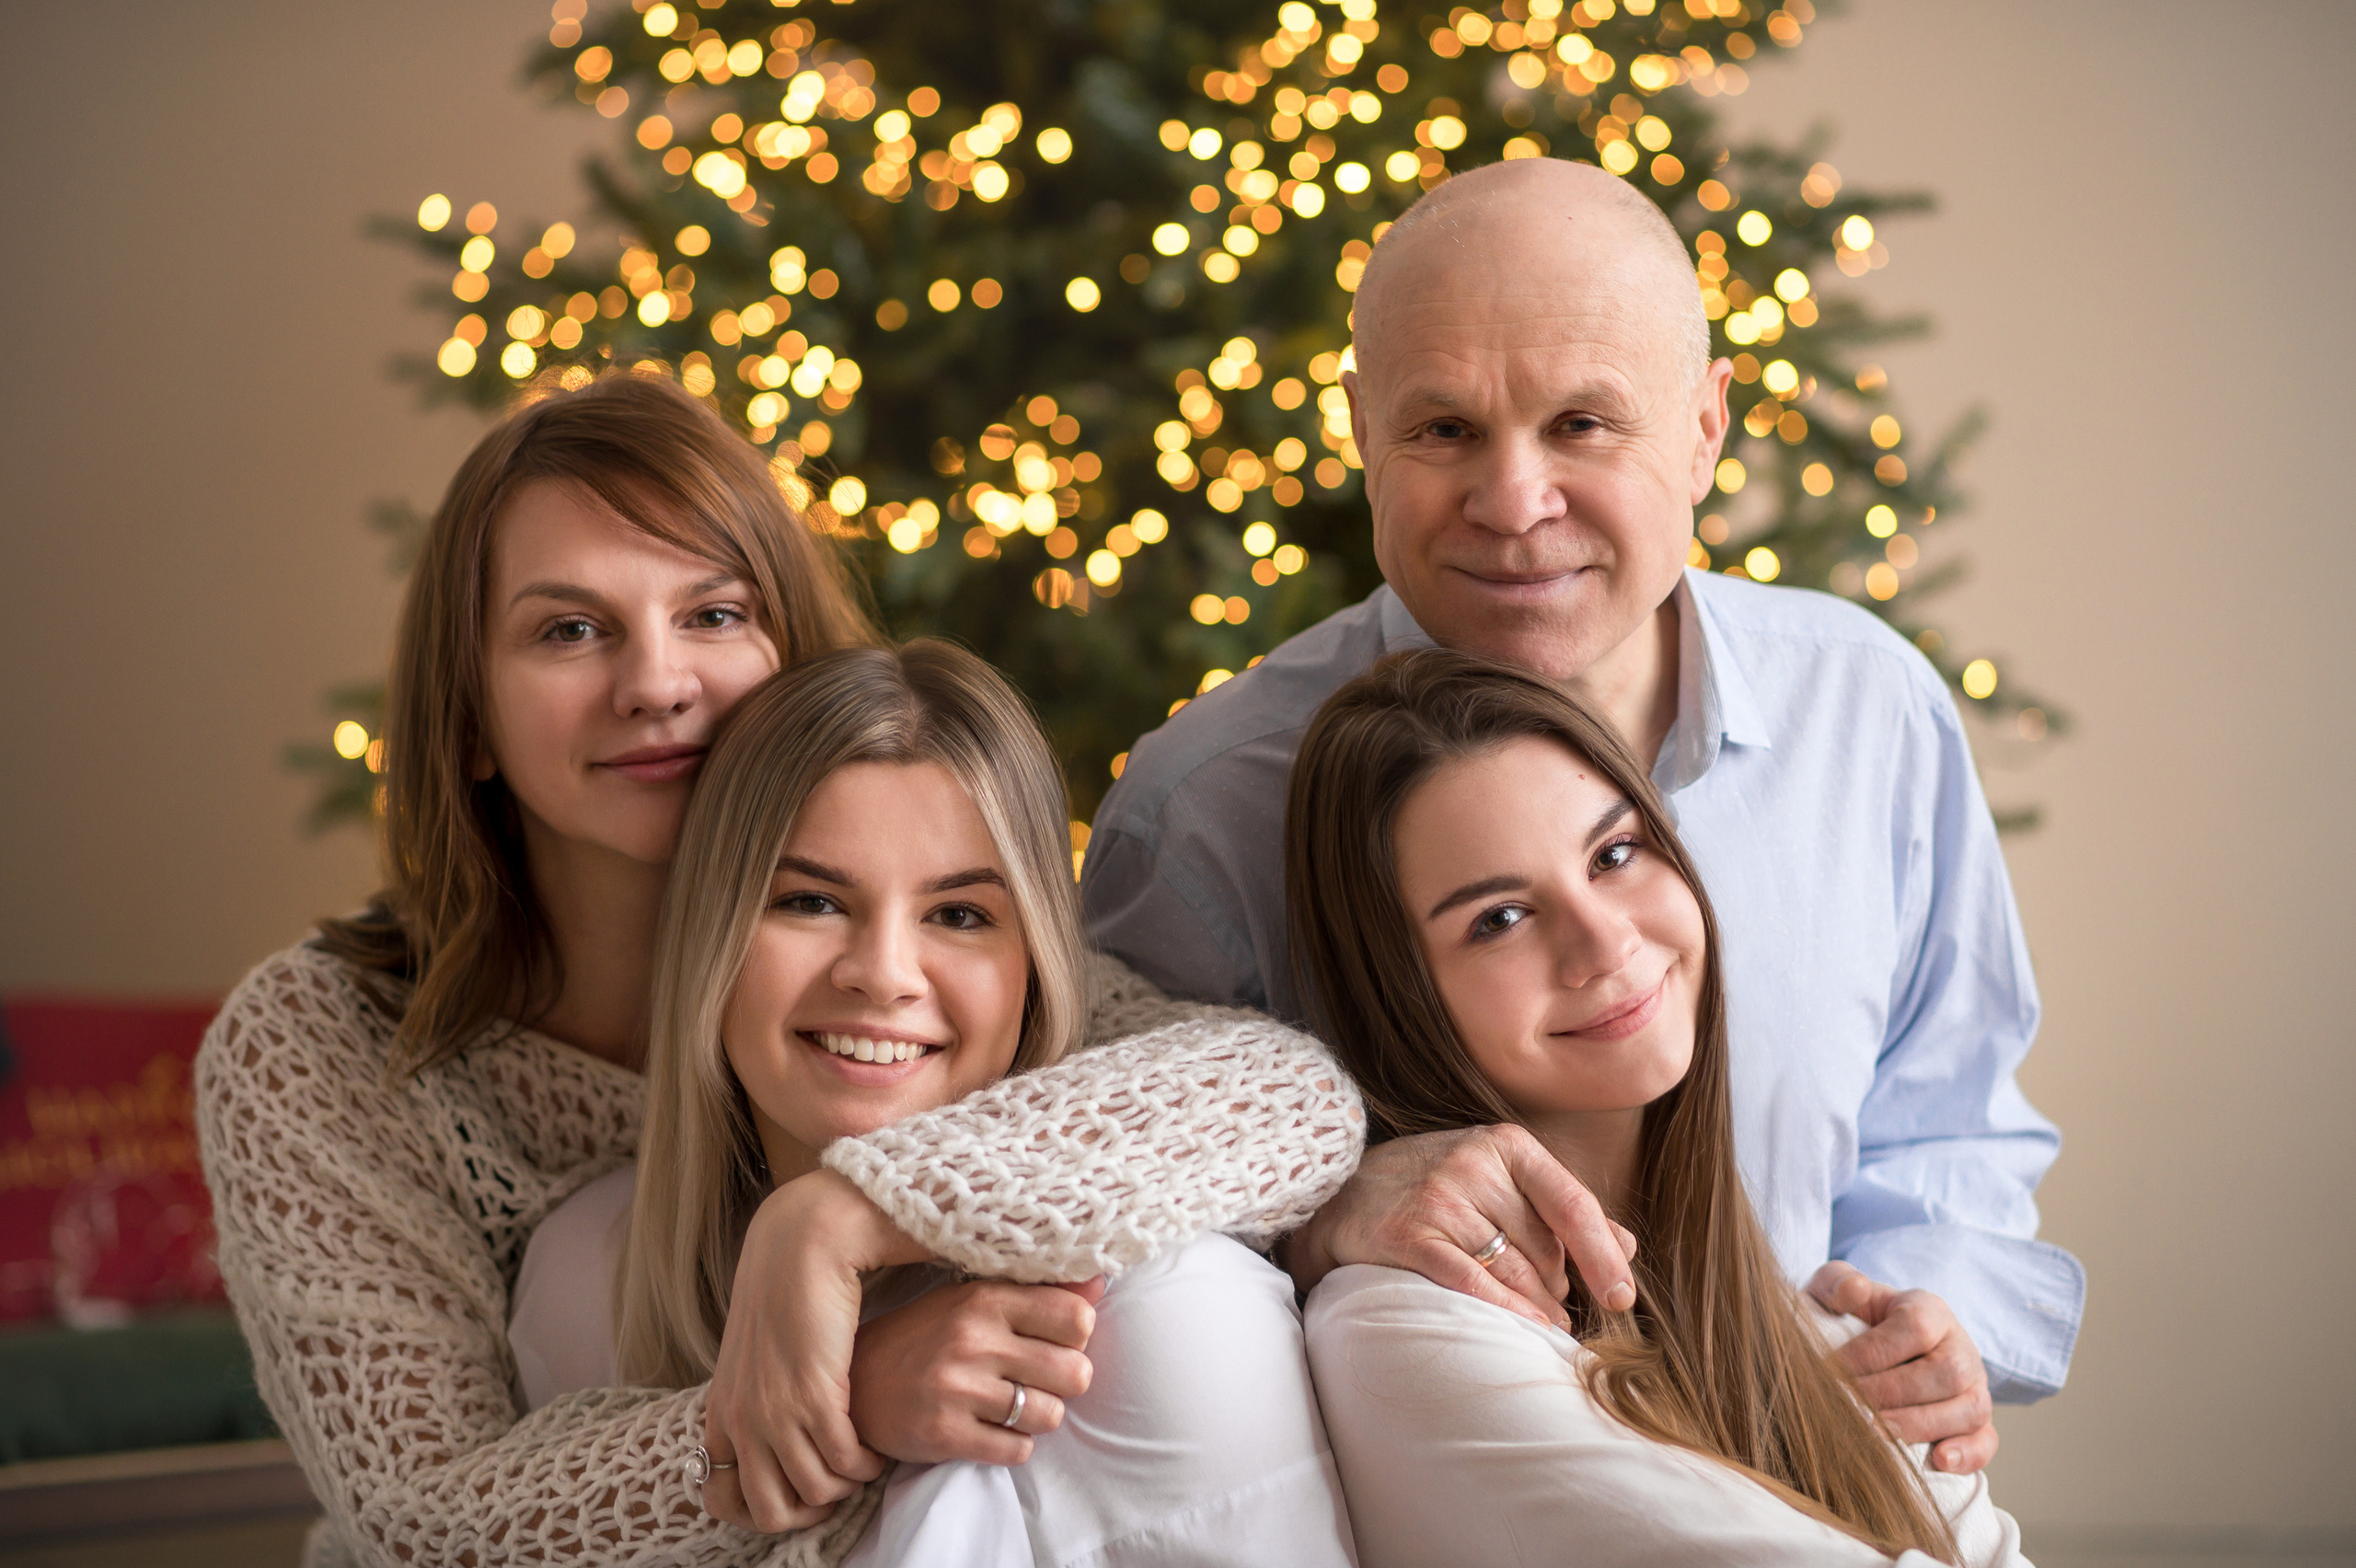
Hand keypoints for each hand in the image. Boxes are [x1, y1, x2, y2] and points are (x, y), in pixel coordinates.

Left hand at [699, 1170, 929, 1532]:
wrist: (803, 1241)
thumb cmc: (788, 1290)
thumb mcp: (756, 1355)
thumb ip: (759, 1396)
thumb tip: (778, 1437)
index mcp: (723, 1412)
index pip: (722, 1499)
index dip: (766, 1510)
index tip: (801, 1494)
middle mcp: (742, 1420)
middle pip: (770, 1511)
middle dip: (812, 1509)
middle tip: (839, 1486)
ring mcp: (774, 1412)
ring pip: (815, 1491)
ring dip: (847, 1484)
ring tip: (864, 1460)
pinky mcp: (814, 1396)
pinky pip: (846, 1461)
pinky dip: (866, 1463)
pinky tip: (875, 1445)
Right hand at [849, 1277, 1103, 1464]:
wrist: (854, 1384)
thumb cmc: (925, 1336)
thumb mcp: (974, 1300)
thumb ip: (1038, 1295)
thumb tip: (1101, 1284)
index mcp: (985, 1299)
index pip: (1077, 1318)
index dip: (1077, 1335)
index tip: (1056, 1340)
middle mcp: (974, 1341)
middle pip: (1075, 1372)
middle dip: (1065, 1381)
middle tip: (1038, 1379)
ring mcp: (958, 1390)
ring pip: (1051, 1416)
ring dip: (1039, 1416)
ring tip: (1012, 1405)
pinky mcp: (944, 1435)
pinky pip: (1018, 1451)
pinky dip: (1014, 1445)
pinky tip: (991, 1429)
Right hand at [1282, 1124, 1637, 1331]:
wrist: (1342, 1196)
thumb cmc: (1434, 1190)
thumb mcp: (1499, 1182)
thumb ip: (1561, 1211)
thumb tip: (1628, 1247)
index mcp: (1506, 1145)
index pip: (1572, 1204)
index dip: (1602, 1256)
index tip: (1621, 1298)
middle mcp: (1474, 1163)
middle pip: (1544, 1248)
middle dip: (1558, 1288)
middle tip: (1556, 1310)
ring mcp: (1439, 1196)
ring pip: (1513, 1270)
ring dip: (1538, 1308)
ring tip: (1544, 1328)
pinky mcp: (1409, 1233)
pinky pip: (1471, 1282)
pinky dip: (1504, 1311)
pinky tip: (1525, 1330)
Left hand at [1808, 1262, 1996, 1474]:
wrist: (1872, 1344)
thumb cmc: (1851, 1319)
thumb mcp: (1836, 1291)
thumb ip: (1836, 1280)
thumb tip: (1854, 1288)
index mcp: (1928, 1309)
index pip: (1914, 1327)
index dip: (1872, 1352)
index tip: (1830, 1369)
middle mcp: (1959, 1346)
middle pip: (1946, 1372)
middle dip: (1891, 1393)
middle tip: (1847, 1406)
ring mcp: (1974, 1386)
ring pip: (1970, 1408)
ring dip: (1921, 1425)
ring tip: (1876, 1434)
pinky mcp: (1977, 1422)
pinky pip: (1986, 1441)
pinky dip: (1967, 1454)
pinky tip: (1937, 1461)